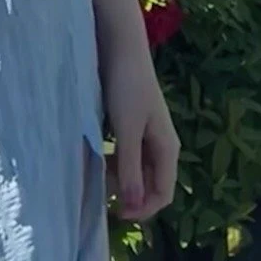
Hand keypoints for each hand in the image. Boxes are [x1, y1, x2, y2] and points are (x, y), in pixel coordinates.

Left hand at [100, 27, 180, 222]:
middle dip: (129, 194)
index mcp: (167, 148)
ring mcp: (146, 133)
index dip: (143, 209)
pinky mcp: (132, 123)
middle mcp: (161, 144)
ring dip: (118, 178)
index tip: (116, 214)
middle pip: (150, 183)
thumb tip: (134, 204)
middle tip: (100, 194)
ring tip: (93, 174)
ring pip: (135, 169)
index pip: (164, 194)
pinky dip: (112, 160)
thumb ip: (129, 167)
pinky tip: (94, 155)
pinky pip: (125, 153)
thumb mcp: (126, 130)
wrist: (120, 47)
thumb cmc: (126, 87)